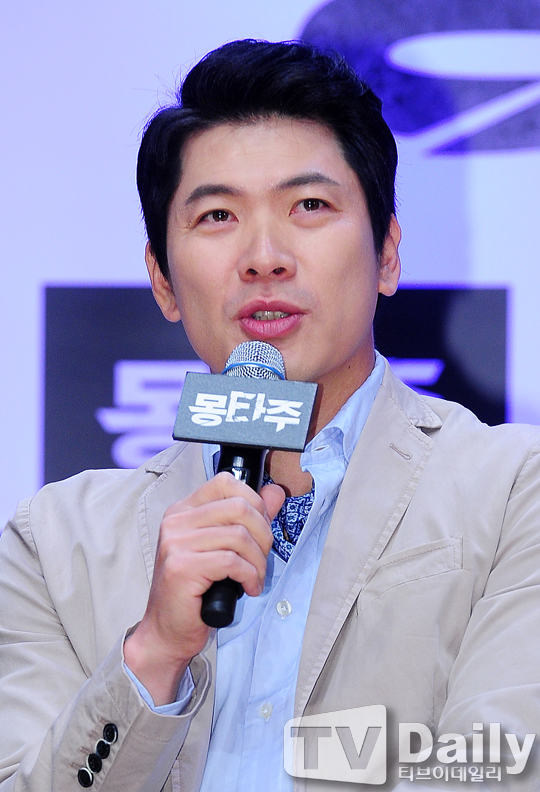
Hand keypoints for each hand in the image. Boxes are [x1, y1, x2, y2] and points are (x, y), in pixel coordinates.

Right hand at [124, 472, 284, 704]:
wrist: (166, 631)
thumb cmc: (196, 590)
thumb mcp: (223, 547)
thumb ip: (249, 517)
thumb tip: (276, 491)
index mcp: (183, 510)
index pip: (225, 482)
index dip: (254, 501)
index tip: (260, 528)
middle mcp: (176, 521)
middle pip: (239, 507)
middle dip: (263, 534)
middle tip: (261, 558)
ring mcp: (176, 543)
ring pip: (239, 536)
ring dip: (258, 561)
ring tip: (255, 577)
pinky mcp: (182, 567)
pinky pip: (232, 561)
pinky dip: (250, 575)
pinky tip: (248, 588)